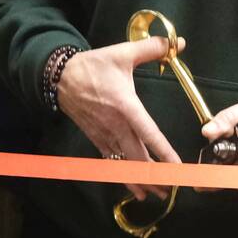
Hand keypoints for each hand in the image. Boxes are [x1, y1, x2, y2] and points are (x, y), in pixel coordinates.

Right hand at [57, 37, 185, 200]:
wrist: (60, 77)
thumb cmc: (93, 66)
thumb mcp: (122, 53)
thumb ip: (151, 48)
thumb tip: (177, 43)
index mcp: (126, 106)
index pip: (149, 133)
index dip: (163, 152)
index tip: (176, 167)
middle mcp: (116, 125)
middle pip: (138, 157)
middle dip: (155, 176)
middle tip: (172, 188)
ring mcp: (104, 134)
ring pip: (125, 163)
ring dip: (140, 180)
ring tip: (156, 194)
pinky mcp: (96, 138)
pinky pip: (112, 161)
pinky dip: (123, 175)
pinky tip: (134, 186)